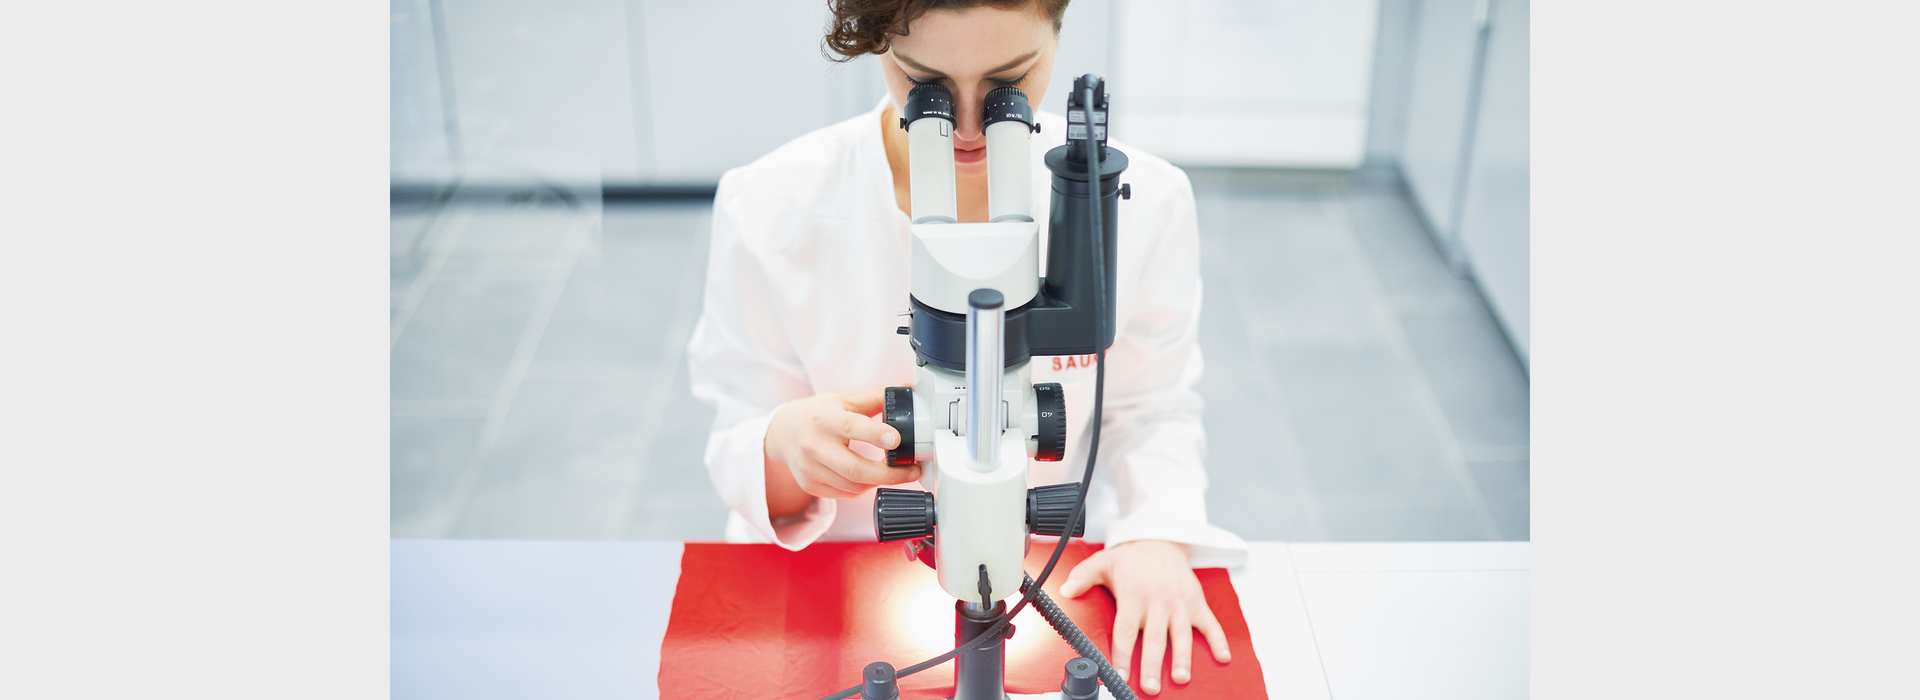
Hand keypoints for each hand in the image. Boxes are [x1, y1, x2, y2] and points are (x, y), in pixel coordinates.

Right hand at [763, 389, 916, 517]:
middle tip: (911, 470)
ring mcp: (810, 469)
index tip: (896, 439)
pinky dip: (864, 488)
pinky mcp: (810, 485)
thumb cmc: (818, 414)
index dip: (875, 434)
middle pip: (855, 468)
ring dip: (879, 481)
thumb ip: (876, 398)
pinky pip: (846, 494)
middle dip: (889, 474)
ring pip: (854, 486)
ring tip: (894, 472)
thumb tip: (908, 391)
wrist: (784, 432)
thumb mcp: (844, 400)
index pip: (851, 427)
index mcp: (824, 418)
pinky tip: (871, 478)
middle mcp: (814, 445)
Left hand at [1060, 540, 1230, 694]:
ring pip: (1182, 635)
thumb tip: (1065, 591)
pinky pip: (1210, 623)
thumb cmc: (1132, 558)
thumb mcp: (1103, 562)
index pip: (1126, 630)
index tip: (1119, 673)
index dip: (1122, 654)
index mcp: (1134, 596)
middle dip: (1152, 664)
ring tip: (1181, 678)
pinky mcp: (1196, 603)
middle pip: (1154, 638)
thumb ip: (1083, 576)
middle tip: (1150, 686)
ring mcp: (1180, 603)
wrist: (1162, 540)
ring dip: (1183, 658)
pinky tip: (1223, 658)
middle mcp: (1158, 602)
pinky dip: (1219, 640)